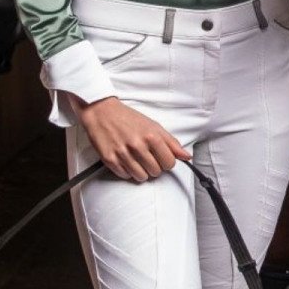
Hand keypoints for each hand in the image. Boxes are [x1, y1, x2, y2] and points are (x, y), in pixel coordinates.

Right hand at [74, 96, 190, 180]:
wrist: (102, 112)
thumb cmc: (129, 118)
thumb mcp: (154, 126)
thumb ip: (172, 143)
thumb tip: (187, 157)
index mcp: (152, 136)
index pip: (169, 163)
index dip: (167, 162)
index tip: (162, 158)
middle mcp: (138, 146)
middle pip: (156, 172)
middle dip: (154, 167)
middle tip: (148, 158)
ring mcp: (123, 153)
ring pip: (141, 177)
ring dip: (142, 171)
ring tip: (137, 160)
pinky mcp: (110, 160)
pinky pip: (125, 176)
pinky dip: (127, 171)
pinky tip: (126, 160)